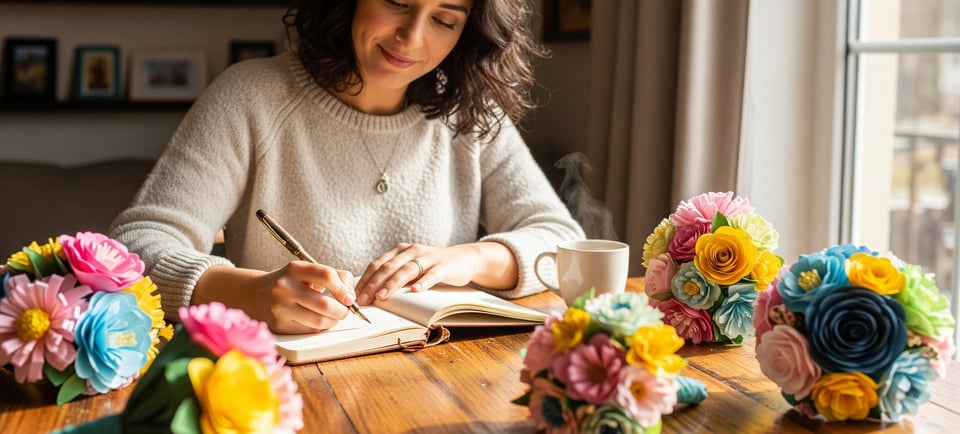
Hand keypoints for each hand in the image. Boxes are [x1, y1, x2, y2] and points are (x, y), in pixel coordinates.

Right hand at [194, 262, 356, 333]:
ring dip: (333, 322)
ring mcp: (280, 308)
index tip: (349, 298)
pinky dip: (320, 328)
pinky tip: (320, 322)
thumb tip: (350, 293)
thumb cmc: (288, 282)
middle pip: (325, 304)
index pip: (327, 276)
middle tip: (344, 311)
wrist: (253, 294)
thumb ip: (333, 276)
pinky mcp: (280, 325)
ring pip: (319, 322)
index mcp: (295, 269)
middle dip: (341, 311)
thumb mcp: (306, 272)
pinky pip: (309, 330)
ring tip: (334, 317)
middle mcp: (285, 287)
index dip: (343, 289)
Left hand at [354, 242, 517, 304]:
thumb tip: (371, 292)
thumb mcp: (412, 267)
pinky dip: (423, 282)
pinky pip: (431, 274)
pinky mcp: (444, 266)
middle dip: (374, 284)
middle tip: (364, 299)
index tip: (355, 294)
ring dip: (393, 284)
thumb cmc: (433, 266)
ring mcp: (429, 257)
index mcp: (401, 250)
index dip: (366, 279)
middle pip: (389, 267)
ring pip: (407, 270)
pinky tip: (415, 290)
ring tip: (383, 297)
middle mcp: (412, 250)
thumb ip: (395, 274)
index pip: (378, 264)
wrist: (463, 258)